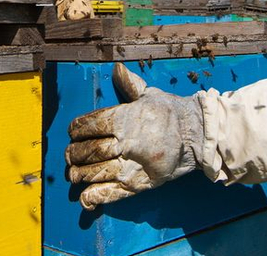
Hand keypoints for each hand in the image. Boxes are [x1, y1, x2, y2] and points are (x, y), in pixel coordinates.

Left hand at [66, 63, 203, 209]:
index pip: (91, 124)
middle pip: (90, 149)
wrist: (197, 135)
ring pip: (96, 171)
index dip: (77, 128)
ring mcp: (132, 165)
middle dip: (74, 153)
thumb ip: (129, 84)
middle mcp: (127, 142)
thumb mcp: (150, 94)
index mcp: (126, 118)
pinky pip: (112, 192)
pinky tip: (84, 197)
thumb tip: (116, 69)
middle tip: (69, 154)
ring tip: (73, 173)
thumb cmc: (171, 113)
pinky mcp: (140, 183)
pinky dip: (95, 196)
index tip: (72, 131)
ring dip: (80, 173)